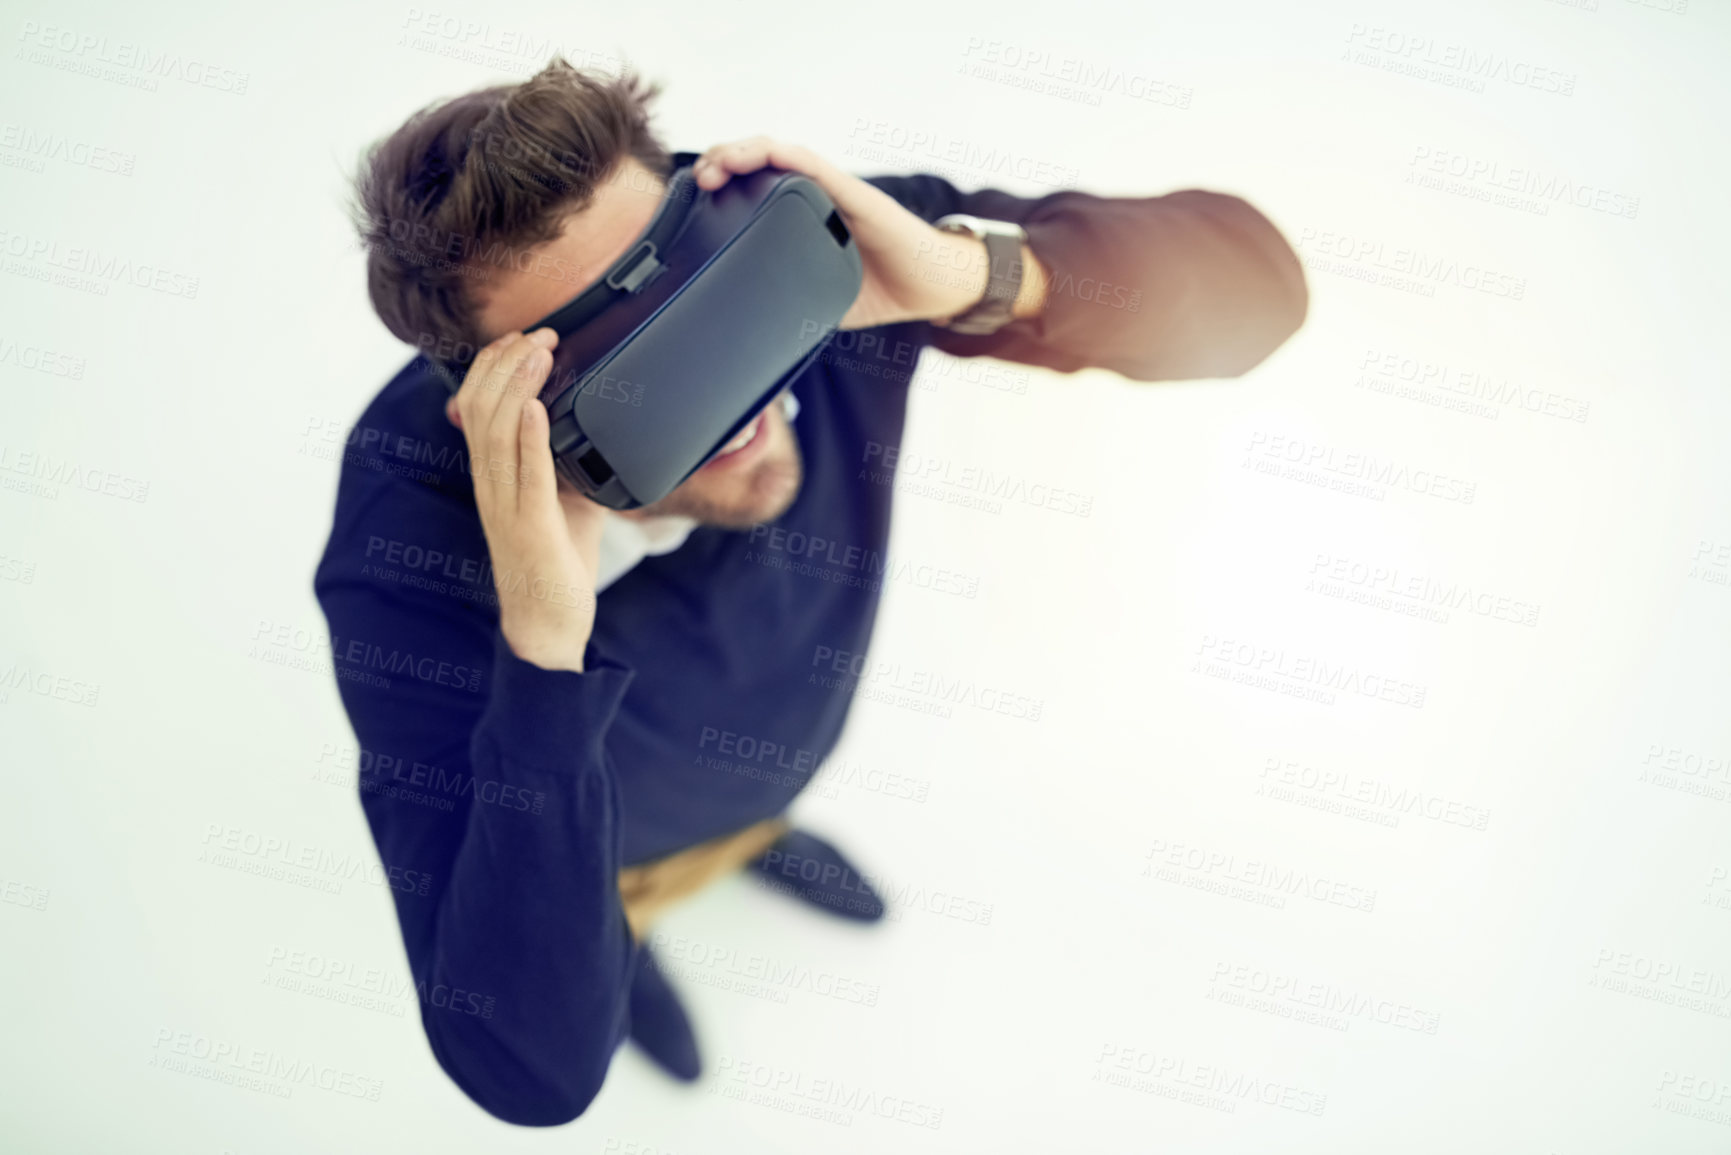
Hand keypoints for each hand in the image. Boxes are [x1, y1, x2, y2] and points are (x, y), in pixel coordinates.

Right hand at [446, 329, 606, 671]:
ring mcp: (507, 506)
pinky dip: (529, 439)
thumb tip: (594, 431)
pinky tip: (535, 409)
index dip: (493, 367)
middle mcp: (491, 486)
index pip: (477, 407)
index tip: (522, 337)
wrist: (548, 624)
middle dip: (507, 364)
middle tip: (538, 333)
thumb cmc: (556, 562)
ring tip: (538, 353)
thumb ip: (569, 463)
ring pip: (497, 433)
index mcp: (493, 476)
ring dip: (518, 386)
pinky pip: (526, 476)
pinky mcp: (531, 527)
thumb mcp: (565, 499)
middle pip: (482, 409)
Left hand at [691, 136, 1025, 328]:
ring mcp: (835, 191)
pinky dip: (789, 159)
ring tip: (717, 163)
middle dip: (721, 162)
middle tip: (699, 180)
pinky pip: (817, 169)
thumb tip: (744, 336)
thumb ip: (785, 303)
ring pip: (781, 156)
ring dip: (745, 152)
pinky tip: (765, 155)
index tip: (692, 198)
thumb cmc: (881, 288)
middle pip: (758, 163)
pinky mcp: (857, 195)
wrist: (931, 287)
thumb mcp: (818, 301)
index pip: (752, 188)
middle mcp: (814, 196)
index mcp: (800, 218)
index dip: (720, 186)